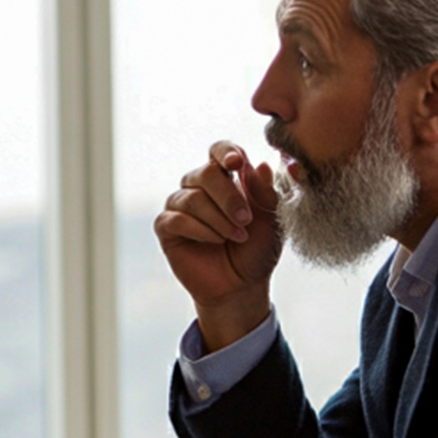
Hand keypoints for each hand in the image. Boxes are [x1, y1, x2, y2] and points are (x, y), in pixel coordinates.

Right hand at [155, 142, 282, 348]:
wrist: (242, 286)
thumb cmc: (257, 250)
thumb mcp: (271, 221)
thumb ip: (265, 193)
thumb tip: (260, 165)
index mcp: (226, 178)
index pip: (219, 151)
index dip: (226, 152)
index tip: (237, 164)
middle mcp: (199, 187)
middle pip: (205, 172)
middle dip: (228, 197)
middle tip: (246, 220)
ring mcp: (180, 206)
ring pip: (192, 198)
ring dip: (218, 219)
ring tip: (236, 237)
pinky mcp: (166, 227)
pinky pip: (176, 219)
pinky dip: (200, 230)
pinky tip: (214, 241)